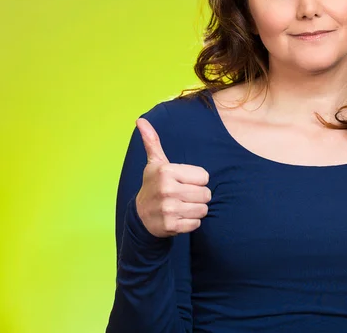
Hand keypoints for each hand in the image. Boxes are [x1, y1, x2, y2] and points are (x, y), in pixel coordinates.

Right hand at [135, 117, 210, 237]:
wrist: (140, 215)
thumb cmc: (153, 185)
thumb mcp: (154, 163)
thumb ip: (152, 141)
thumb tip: (141, 120)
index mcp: (167, 171)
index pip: (204, 176)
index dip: (197, 180)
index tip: (183, 182)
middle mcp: (167, 189)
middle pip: (206, 194)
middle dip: (198, 196)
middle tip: (184, 195)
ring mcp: (169, 209)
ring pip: (203, 209)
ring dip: (196, 209)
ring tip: (182, 205)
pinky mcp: (171, 226)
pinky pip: (196, 224)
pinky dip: (190, 222)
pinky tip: (179, 217)